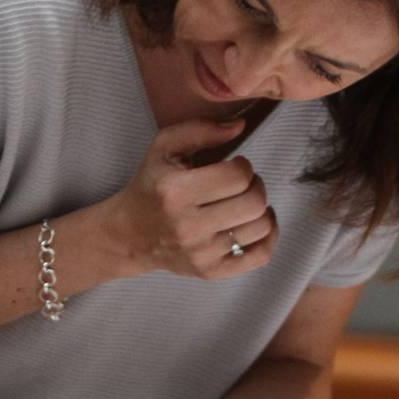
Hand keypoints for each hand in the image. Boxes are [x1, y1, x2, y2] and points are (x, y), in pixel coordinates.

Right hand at [102, 118, 279, 279]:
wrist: (129, 235)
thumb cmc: (151, 187)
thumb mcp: (163, 148)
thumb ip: (200, 130)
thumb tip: (240, 126)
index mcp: (175, 191)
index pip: (238, 176)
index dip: (244, 166)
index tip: (234, 166)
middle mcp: (188, 226)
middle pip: (254, 202)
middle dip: (256, 186)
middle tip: (243, 184)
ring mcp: (201, 253)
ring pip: (261, 227)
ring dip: (261, 210)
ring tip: (245, 203)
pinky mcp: (210, 272)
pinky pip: (261, 256)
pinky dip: (269, 237)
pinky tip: (256, 224)